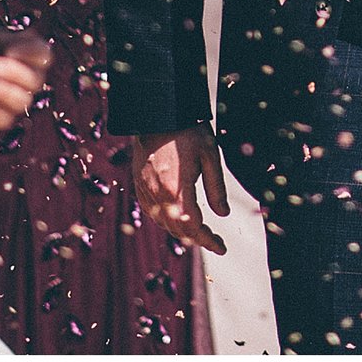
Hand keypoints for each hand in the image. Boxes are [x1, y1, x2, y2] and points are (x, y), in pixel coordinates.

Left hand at [0, 18, 49, 128]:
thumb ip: (4, 40)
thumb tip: (36, 46)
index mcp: (9, 51)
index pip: (41, 55)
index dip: (35, 53)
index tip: (12, 49)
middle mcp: (7, 75)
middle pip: (36, 80)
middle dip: (17, 72)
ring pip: (23, 101)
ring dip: (7, 89)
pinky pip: (4, 119)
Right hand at [133, 128, 229, 253]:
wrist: (158, 114)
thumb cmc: (187, 132)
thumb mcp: (210, 155)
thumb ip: (216, 188)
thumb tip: (222, 214)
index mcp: (176, 189)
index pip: (193, 227)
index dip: (208, 241)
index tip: (221, 247)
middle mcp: (157, 195)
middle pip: (178, 230)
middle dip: (197, 239)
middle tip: (215, 241)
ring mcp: (145, 191)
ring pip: (164, 224)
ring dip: (182, 232)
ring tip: (200, 233)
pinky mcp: (139, 186)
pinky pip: (153, 213)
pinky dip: (167, 221)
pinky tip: (178, 219)